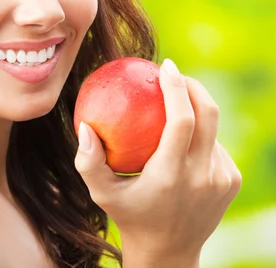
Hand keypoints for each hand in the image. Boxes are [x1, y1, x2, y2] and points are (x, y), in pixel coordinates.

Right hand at [74, 58, 241, 266]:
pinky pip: (215, 145)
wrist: (169, 252)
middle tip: (173, 74)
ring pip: (212, 130)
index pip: (182, 121)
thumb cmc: (129, 215)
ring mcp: (221, 179)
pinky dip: (200, 134)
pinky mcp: (231, 181)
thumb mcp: (101, 193)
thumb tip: (84, 126)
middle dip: (193, 86)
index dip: (177, 88)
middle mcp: (202, 176)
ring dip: (194, 111)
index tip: (166, 67)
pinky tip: (182, 138)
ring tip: (171, 106)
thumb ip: (88, 162)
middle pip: (208, 114)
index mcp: (171, 175)